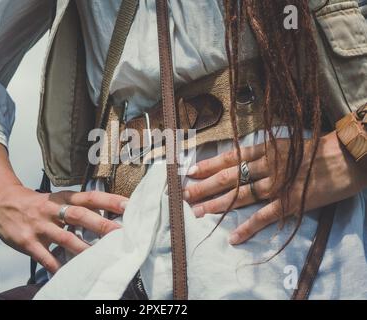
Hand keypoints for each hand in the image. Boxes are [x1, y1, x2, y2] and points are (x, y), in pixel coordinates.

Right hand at [0, 141, 127, 273]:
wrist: (0, 201)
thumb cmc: (36, 202)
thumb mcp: (56, 198)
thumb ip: (78, 206)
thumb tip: (107, 216)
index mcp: (63, 197)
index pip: (90, 196)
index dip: (109, 200)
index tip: (129, 205)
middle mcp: (52, 209)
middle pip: (79, 215)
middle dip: (101, 224)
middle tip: (121, 232)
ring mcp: (39, 225)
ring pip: (64, 237)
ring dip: (83, 248)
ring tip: (100, 257)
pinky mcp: (27, 241)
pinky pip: (44, 257)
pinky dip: (56, 265)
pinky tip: (68, 273)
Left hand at [183, 131, 366, 244]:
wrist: (346, 157)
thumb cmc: (316, 148)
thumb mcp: (286, 143)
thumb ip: (264, 151)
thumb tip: (242, 158)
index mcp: (266, 150)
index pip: (230, 158)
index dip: (208, 165)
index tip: (191, 171)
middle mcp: (266, 166)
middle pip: (229, 178)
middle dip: (205, 186)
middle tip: (185, 195)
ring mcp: (277, 185)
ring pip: (240, 196)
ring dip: (218, 205)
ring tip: (198, 212)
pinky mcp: (289, 203)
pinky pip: (264, 216)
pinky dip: (248, 227)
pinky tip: (233, 237)